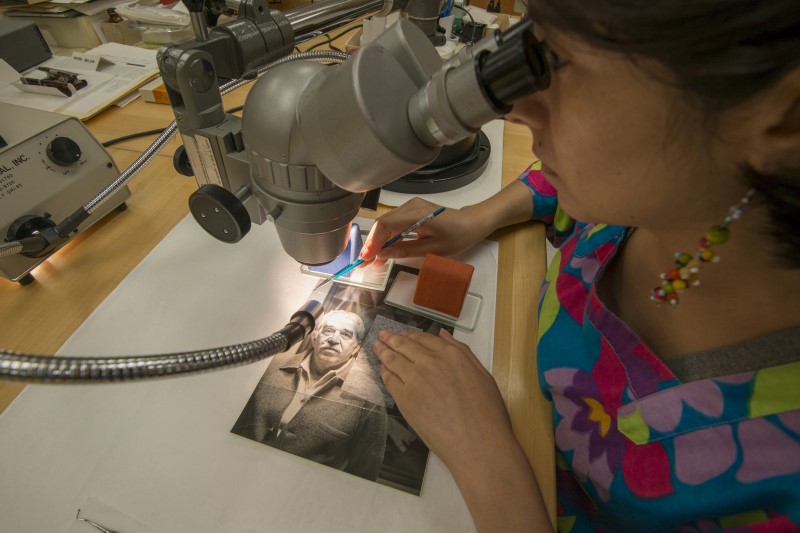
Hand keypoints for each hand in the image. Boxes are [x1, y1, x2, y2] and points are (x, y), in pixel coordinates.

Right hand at [359, 198, 486, 267]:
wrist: (471, 223)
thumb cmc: (457, 237)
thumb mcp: (431, 249)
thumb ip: (405, 251)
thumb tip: (382, 255)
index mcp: (417, 215)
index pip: (385, 225)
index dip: (373, 242)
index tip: (366, 258)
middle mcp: (410, 207)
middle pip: (383, 224)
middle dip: (372, 243)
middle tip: (364, 263)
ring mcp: (411, 206)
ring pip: (386, 223)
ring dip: (379, 241)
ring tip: (373, 260)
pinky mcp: (412, 210)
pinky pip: (394, 223)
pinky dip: (388, 236)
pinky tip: (385, 250)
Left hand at [372, 329, 513, 468]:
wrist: (477, 442)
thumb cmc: (486, 412)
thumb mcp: (483, 374)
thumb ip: (462, 352)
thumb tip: (443, 335)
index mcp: (451, 354)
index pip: (424, 338)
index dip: (411, 335)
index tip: (403, 334)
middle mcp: (430, 362)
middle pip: (404, 346)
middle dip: (391, 339)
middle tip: (382, 335)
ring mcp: (414, 379)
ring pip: (393, 360)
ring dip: (382, 351)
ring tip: (376, 347)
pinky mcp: (404, 399)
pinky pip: (389, 380)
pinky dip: (384, 372)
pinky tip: (382, 369)